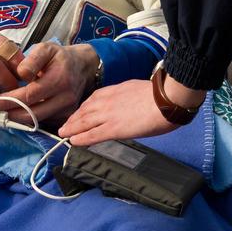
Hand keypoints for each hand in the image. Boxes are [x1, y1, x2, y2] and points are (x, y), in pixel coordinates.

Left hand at [0, 42, 97, 127]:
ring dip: (17, 118)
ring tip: (0, 111)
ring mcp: (67, 110)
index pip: (30, 95)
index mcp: (60, 79)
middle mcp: (65, 98)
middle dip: (10, 113)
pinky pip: (44, 121)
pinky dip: (29, 118)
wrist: (83, 66)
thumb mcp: (46, 48)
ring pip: (37, 120)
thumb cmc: (61, 57)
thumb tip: (21, 75)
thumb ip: (33, 60)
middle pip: (33, 113)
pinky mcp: (66, 116)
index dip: (9, 100)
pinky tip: (16, 112)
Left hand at [57, 77, 202, 144]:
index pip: (92, 100)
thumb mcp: (137, 89)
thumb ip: (126, 96)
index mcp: (114, 90)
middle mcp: (107, 101)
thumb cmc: (160, 95)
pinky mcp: (113, 129)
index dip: (83, 109)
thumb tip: (125, 103)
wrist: (167, 99)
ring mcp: (108, 115)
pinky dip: (80, 138)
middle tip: (64, 126)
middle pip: (84, 111)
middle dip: (72, 119)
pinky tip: (73, 141)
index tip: (77, 114)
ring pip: (83, 122)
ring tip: (63, 133)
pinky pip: (92, 134)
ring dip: (71, 128)